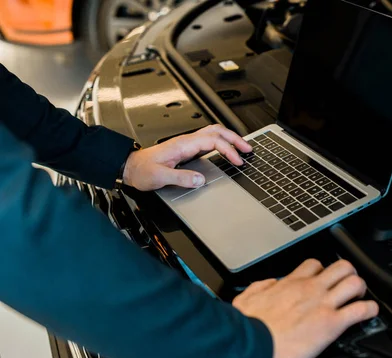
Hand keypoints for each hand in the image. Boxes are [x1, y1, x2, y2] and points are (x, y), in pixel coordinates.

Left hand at [123, 124, 251, 190]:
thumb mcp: (160, 177)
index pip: (213, 141)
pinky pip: (208, 139)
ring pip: (213, 132)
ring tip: (242, 147)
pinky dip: (222, 142)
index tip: (237, 161)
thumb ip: (181, 178)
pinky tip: (226, 149)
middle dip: (235, 139)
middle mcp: (186, 141)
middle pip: (217, 131)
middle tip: (248, 149)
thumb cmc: (142, 171)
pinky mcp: (186, 148)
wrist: (130, 168)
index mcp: (183, 145)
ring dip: (229, 138)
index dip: (228, 150)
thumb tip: (201, 179)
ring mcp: (187, 143)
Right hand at [232, 259, 378, 357]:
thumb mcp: (248, 298)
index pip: (314, 264)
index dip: (322, 270)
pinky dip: (370, 310)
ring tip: (360, 297)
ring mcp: (323, 304)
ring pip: (354, 283)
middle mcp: (310, 289)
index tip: (323, 278)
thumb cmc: (248, 326)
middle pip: (340, 267)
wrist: (252, 346)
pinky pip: (361, 310)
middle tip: (347, 285)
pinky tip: (371, 313)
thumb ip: (262, 287)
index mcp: (290, 283)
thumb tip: (270, 285)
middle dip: (348, 274)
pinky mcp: (332, 323)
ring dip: (361, 289)